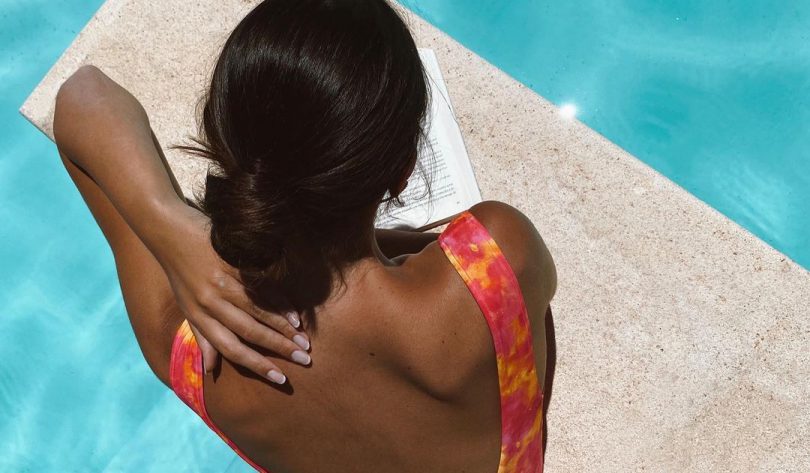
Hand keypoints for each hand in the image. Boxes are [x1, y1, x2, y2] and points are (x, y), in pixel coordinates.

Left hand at [155, 201, 309, 383]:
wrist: (167, 230)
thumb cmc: (179, 271)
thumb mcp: (186, 307)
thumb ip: (201, 337)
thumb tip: (210, 370)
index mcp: (198, 317)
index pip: (231, 349)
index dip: (257, 365)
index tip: (280, 378)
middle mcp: (209, 304)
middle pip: (249, 332)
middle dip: (278, 347)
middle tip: (304, 358)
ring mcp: (221, 283)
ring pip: (257, 310)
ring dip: (283, 326)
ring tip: (303, 338)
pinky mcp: (230, 263)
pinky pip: (260, 287)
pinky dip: (279, 301)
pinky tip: (294, 312)